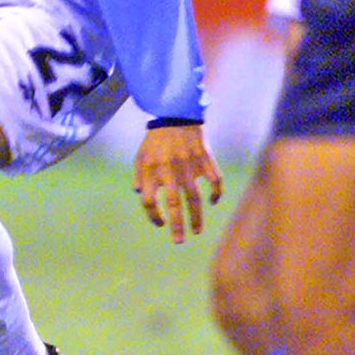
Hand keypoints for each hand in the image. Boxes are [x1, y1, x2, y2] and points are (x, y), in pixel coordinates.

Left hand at [132, 124, 222, 244]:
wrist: (175, 114)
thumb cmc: (156, 139)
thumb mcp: (140, 155)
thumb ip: (138, 175)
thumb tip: (139, 194)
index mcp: (151, 170)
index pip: (149, 200)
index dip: (153, 215)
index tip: (160, 224)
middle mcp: (169, 171)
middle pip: (173, 204)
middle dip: (176, 225)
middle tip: (179, 241)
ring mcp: (188, 166)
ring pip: (195, 198)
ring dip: (196, 217)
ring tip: (196, 231)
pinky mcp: (204, 160)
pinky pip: (214, 181)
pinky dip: (216, 193)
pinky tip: (213, 201)